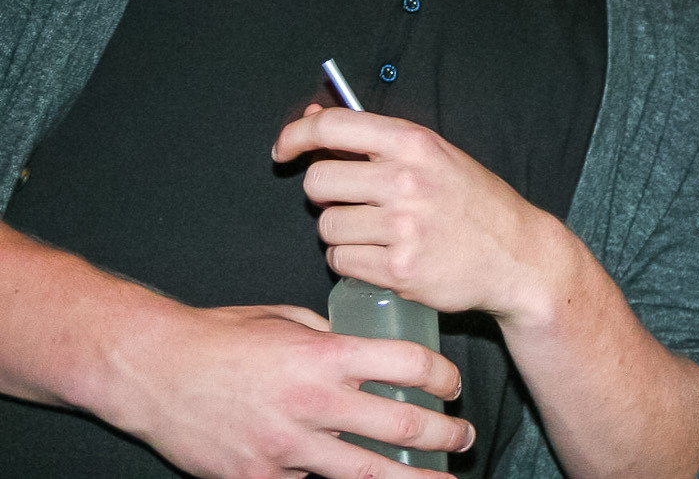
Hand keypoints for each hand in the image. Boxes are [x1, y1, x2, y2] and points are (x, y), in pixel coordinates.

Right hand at [109, 299, 470, 478]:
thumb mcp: (284, 319)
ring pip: (366, 473)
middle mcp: (312, 403)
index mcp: (323, 355)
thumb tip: (365, 346)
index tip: (453, 384)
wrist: (150, 372)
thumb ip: (329, 335)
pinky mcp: (259, 478)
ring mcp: (286, 448)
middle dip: (444, 435)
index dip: (441, 376)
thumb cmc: (219, 337)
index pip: (408, 364)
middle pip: (401, 425)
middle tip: (464, 438)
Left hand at [272, 106, 570, 323]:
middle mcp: (407, 180)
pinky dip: (353, 262)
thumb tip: (312, 117)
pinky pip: (341, 262)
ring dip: (341, 233)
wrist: (518, 255)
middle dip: (325, 195)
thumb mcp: (435, 156)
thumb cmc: (474, 203)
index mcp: (415, 143)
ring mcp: (402, 227)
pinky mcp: (398, 269)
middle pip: (318, 182)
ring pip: (326, 227)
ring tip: (377, 234)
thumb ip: (376, 141)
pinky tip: (384, 257)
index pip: (334, 127)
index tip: (284, 149)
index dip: (296, 136)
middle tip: (352, 203)